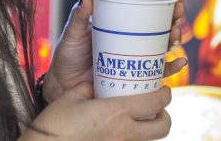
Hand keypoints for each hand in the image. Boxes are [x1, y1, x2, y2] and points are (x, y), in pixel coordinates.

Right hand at [20, 83, 171, 140]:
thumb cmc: (55, 123)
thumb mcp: (72, 96)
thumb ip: (90, 88)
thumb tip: (97, 85)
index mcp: (116, 112)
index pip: (156, 102)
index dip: (165, 94)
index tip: (163, 88)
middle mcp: (124, 132)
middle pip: (163, 127)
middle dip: (165, 115)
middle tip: (157, 105)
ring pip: (150, 139)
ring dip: (150, 128)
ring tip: (140, 118)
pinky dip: (133, 137)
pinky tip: (119, 129)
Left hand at [43, 0, 187, 102]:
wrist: (63, 84)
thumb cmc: (68, 55)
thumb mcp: (73, 33)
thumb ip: (79, 16)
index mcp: (121, 23)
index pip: (148, 9)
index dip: (166, 3)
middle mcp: (133, 40)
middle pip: (162, 26)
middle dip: (175, 19)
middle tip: (177, 15)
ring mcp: (136, 58)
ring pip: (164, 47)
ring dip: (176, 39)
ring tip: (176, 36)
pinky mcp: (136, 77)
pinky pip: (158, 72)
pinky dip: (172, 67)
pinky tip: (180, 63)